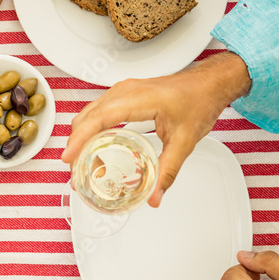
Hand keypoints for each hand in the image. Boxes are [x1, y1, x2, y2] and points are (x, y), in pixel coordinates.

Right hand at [61, 52, 251, 206]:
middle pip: (87, 116)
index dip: (79, 139)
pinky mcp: (124, 94)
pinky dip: (89, 127)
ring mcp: (123, 90)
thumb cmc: (199, 101)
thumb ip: (167, 171)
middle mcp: (125, 91)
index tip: (68, 158)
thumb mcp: (184, 141)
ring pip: (89, 112)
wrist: (210, 83)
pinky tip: (91, 145)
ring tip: (79, 161)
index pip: (98, 118)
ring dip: (80, 135)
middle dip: (75, 143)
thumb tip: (154, 197)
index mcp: (138, 99)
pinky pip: (97, 110)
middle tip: (74, 170)